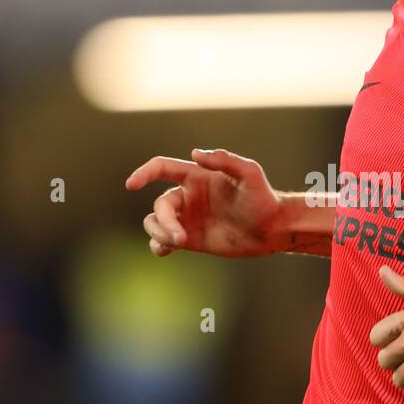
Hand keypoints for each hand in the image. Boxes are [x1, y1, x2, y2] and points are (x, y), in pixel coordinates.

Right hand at [125, 149, 282, 257]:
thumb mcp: (250, 174)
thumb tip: (195, 153)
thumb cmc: (263, 198)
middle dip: (165, 221)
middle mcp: (188, 196)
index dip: (144, 173)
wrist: (272, 229)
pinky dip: (158, 246)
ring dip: (159, 233)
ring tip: (177, 243)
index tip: (132, 185)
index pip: (161, 168)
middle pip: (159, 205)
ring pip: (154, 223)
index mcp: (196, 176)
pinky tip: (166, 250)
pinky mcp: (190, 239)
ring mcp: (187, 218)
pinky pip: (163, 242)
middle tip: (181, 237)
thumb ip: (225, 160)